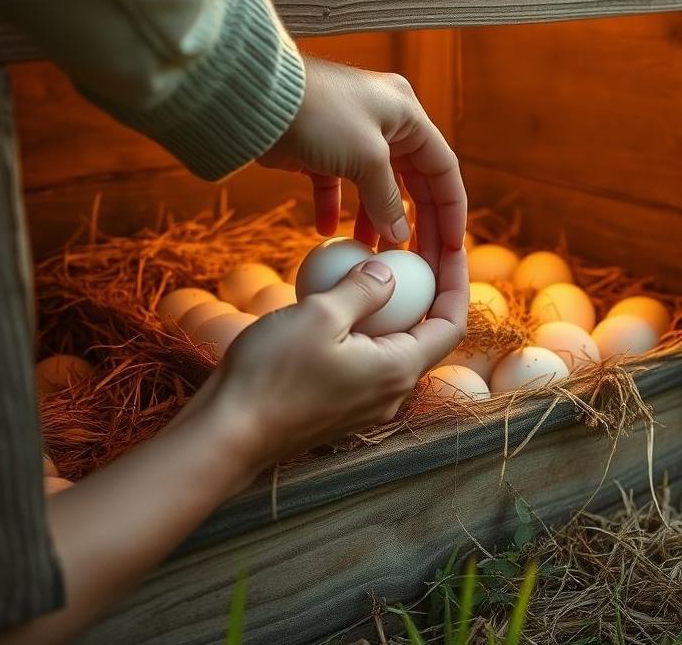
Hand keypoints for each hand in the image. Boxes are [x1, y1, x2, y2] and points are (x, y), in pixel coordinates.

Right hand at [200, 248, 467, 475]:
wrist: (225, 435)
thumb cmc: (272, 374)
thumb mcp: (320, 315)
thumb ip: (364, 289)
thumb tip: (388, 271)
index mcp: (398, 371)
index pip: (451, 323)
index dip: (457, 281)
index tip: (450, 245)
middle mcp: (392, 393)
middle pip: (425, 333)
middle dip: (425, 289)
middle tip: (411, 248)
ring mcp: (365, 405)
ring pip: (392, 346)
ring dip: (390, 307)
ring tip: (375, 265)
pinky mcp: (339, 407)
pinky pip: (364, 359)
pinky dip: (362, 327)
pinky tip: (336, 300)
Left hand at [259, 56, 466, 270]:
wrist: (255, 97)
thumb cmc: (320, 115)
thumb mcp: (366, 157)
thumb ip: (387, 199)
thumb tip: (400, 235)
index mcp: (408, 114)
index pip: (443, 169)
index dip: (451, 209)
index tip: (453, 247)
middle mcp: (386, 122)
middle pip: (413, 182)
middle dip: (415, 223)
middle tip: (417, 263)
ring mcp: (353, 135)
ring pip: (375, 187)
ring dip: (375, 221)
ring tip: (371, 255)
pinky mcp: (321, 149)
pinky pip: (338, 185)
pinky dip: (337, 209)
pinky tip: (328, 233)